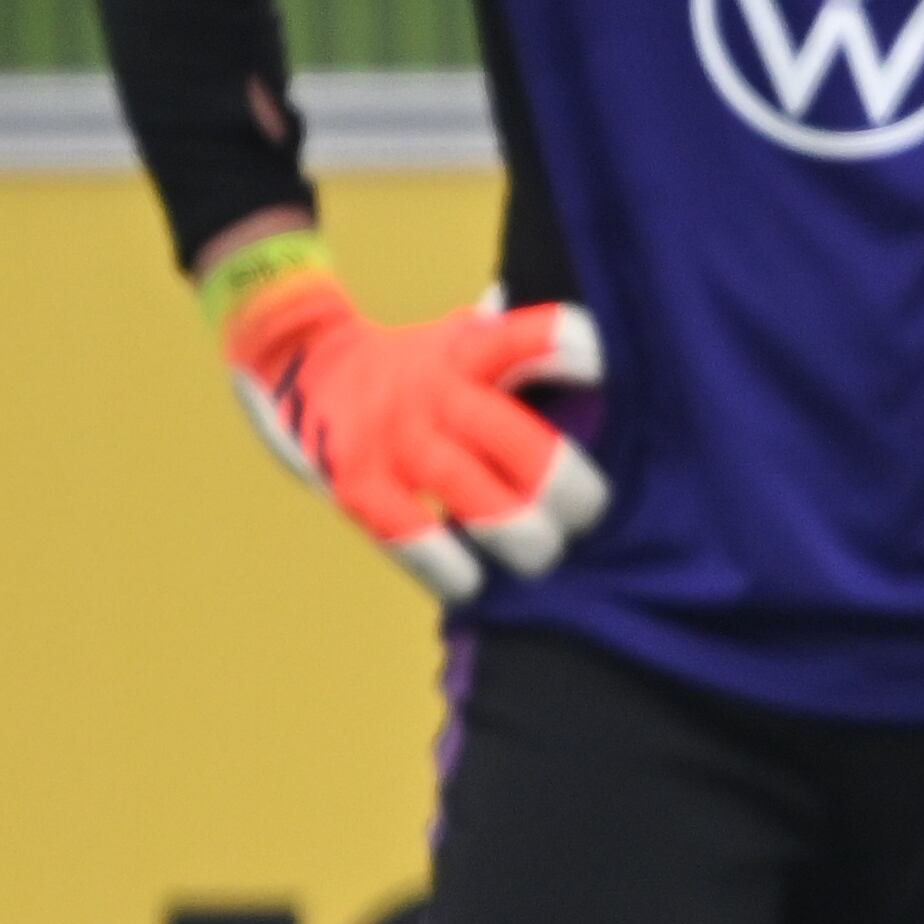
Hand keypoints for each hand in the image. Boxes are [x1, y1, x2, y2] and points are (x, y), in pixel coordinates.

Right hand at [209, 233, 608, 602]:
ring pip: (460, 484)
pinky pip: (401, 529)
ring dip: (509, 526)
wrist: (302, 361)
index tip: (609, 375)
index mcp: (472, 350)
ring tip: (546, 554)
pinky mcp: (356, 481)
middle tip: (592, 511)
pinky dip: (438, 561)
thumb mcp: (468, 341)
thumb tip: (621, 374)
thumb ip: (527, 358)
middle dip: (556, 477)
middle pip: (505, 431)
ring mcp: (395, 438)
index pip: (528, 338)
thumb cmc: (420, 366)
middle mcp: (436, 392)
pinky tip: (471, 585)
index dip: (570, 351)